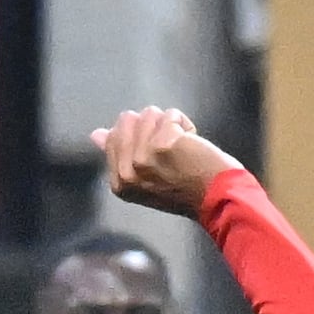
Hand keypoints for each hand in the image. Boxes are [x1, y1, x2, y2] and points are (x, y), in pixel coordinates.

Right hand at [94, 107, 239, 216]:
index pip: (113, 135)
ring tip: (183, 150)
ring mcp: (143, 159)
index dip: (141, 136)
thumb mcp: (146, 178)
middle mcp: (128, 172)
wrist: (218, 200)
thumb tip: (95, 133)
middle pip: (127, 119)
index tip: (159, 160)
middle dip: (152, 127)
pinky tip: (193, 145)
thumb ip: (119, 155)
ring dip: (170, 125)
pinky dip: (185, 124)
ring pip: (149, 113)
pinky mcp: (163, 145)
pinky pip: (171, 114)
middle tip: (171, 154)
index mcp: (119, 183)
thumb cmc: (187, 189)